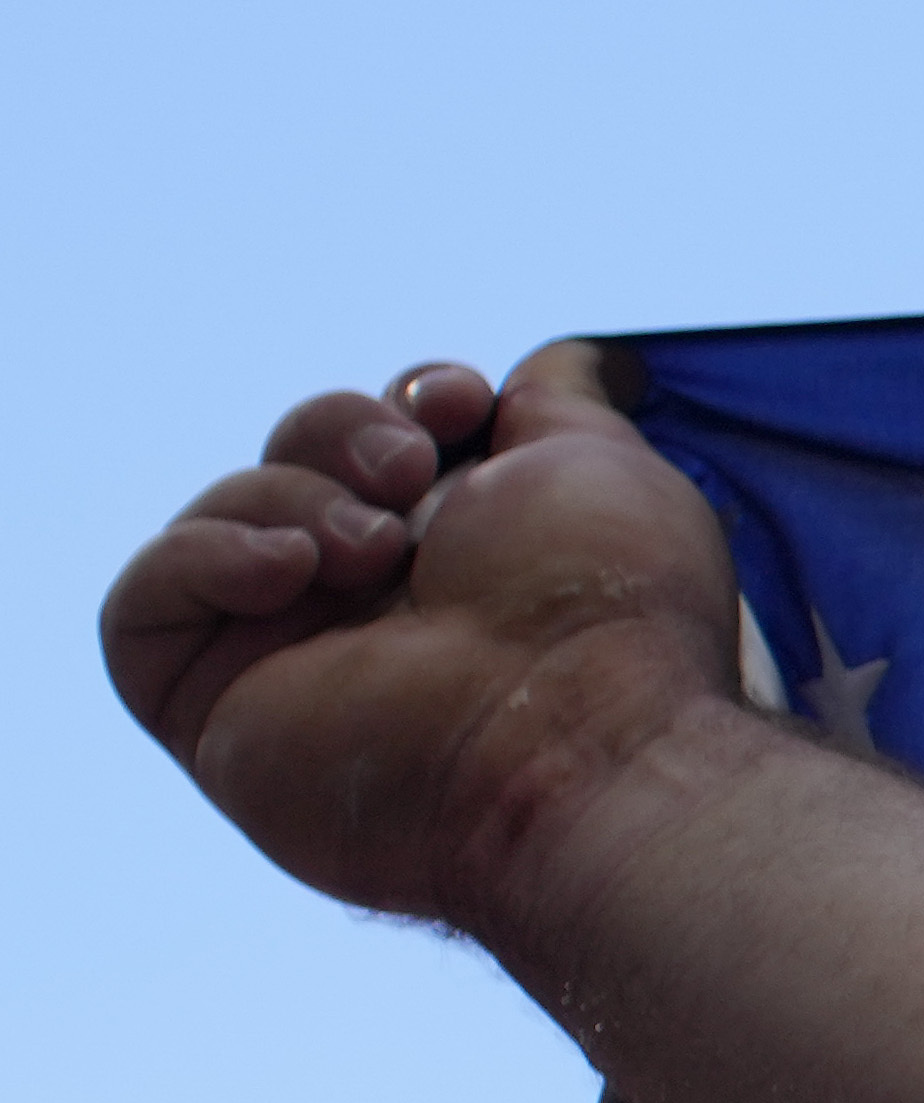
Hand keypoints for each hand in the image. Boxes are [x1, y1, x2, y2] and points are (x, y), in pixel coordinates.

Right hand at [99, 346, 755, 929]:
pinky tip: (289, 570)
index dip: (403, 399)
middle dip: (343, 432)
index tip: (455, 403)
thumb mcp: (600, 466)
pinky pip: (142, 605)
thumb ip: (559, 406)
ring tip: (373, 550)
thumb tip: (558, 364)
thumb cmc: (602, 607)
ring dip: (294, 498)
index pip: (384, 437)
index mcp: (465, 548)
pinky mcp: (212, 711)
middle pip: (296, 456)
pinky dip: (204, 557)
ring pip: (225, 514)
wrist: (571, 738)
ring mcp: (289, 656)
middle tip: (407, 473)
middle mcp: (375, 603)